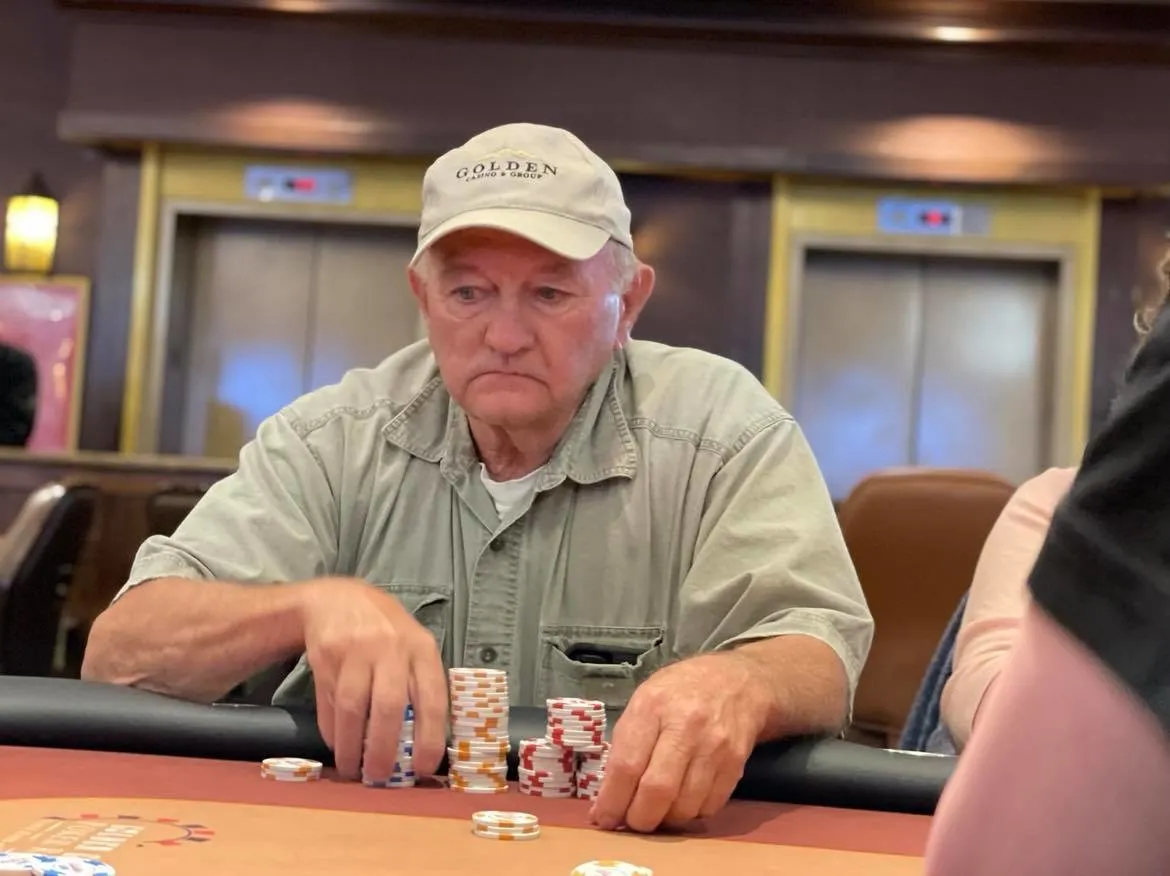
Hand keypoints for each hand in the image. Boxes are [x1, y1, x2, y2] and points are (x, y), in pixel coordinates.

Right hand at [298, 578, 447, 783]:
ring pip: (353, 709)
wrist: (336, 600)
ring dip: (352, 746)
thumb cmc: (386, 632)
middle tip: (380, 777)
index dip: (430, 737)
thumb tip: (423, 743)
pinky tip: (338, 746)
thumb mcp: (413, 647)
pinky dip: (333, 731)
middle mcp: (390, 648)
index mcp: (421, 649)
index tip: (423, 768)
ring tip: (354, 769)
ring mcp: (355, 651)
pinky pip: (329, 704)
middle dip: (384, 749)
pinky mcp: (326, 657)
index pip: (432, 698)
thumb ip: (420, 685)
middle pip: (388, 707)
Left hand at [590, 652, 766, 831]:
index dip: (612, 800)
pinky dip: (691, 813)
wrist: (737, 682)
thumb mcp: (643, 700)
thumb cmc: (680, 692)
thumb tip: (608, 796)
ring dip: (665, 820)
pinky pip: (709, 806)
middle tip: (631, 821)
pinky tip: (683, 800)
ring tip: (657, 810)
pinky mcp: (735, 763)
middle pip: (657, 791)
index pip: (627, 765)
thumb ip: (626, 744)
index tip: (604, 818)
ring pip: (684, 806)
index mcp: (652, 706)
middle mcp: (685, 726)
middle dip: (639, 818)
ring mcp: (714, 746)